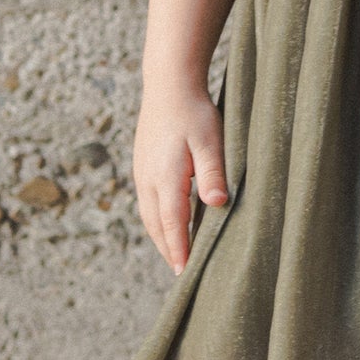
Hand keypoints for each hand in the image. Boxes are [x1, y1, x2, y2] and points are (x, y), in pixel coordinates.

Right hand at [133, 80, 228, 271]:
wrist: (168, 85)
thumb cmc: (194, 111)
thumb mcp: (211, 140)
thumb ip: (213, 172)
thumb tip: (217, 203)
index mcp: (165, 176)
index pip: (172, 223)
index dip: (179, 249)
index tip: (184, 273)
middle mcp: (148, 179)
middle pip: (156, 225)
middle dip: (168, 250)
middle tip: (182, 275)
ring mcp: (142, 173)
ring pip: (149, 216)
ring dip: (161, 238)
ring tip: (175, 256)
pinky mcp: (142, 167)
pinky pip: (148, 203)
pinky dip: (157, 221)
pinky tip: (168, 225)